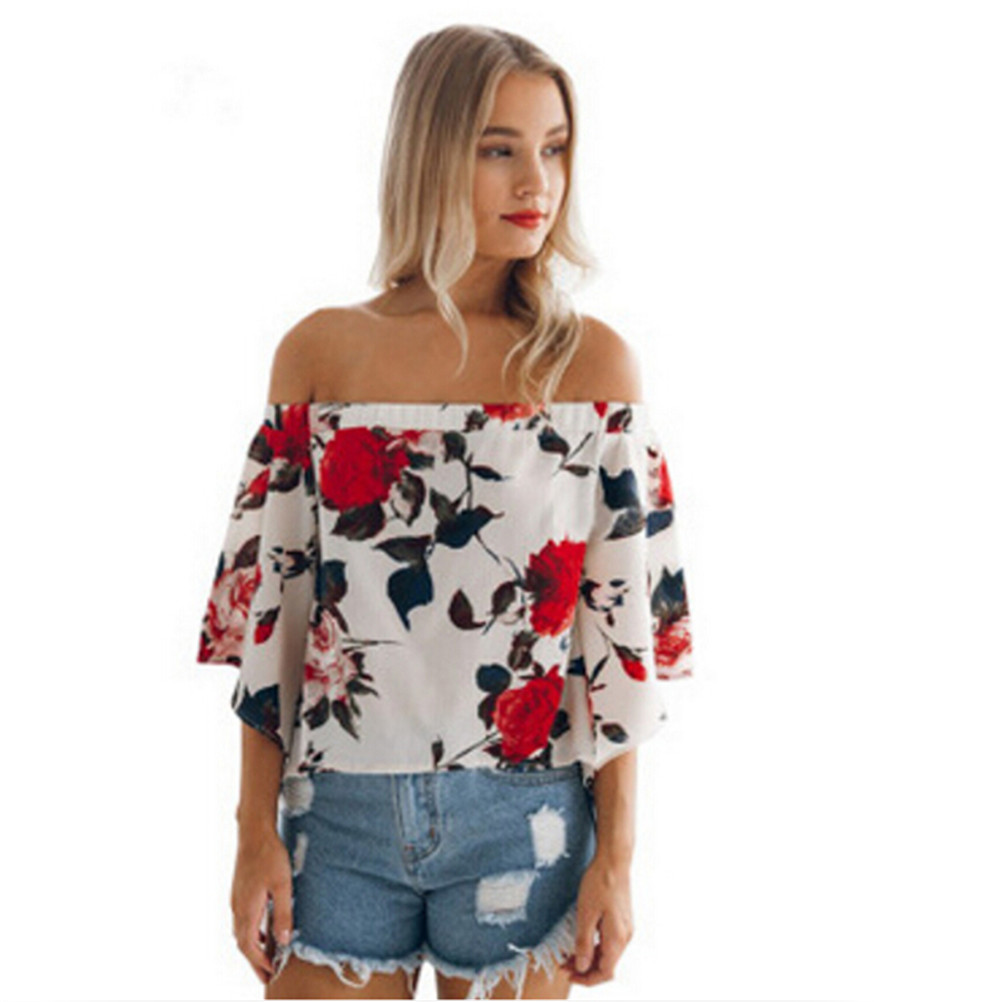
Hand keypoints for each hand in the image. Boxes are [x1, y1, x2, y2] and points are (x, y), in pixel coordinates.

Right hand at [231, 825, 292, 984]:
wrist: (254, 832)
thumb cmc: (270, 855)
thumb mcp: (282, 885)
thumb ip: (282, 914)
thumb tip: (283, 941)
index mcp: (247, 909)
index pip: (248, 946)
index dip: (258, 962)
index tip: (269, 974)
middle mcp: (237, 907)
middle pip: (242, 943)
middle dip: (254, 961)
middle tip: (266, 975)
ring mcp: (236, 899)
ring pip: (240, 932)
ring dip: (252, 947)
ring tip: (266, 958)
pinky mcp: (239, 892)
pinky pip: (242, 920)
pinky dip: (250, 933)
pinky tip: (262, 931)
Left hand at [560, 851, 633, 985]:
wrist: (614, 861)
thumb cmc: (599, 883)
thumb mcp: (586, 914)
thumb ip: (584, 943)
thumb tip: (582, 967)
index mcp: (617, 938)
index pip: (605, 972)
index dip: (586, 979)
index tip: (568, 974)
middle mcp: (626, 937)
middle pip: (607, 965)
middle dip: (585, 969)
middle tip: (563, 964)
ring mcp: (626, 928)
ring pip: (608, 954)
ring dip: (590, 958)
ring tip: (569, 954)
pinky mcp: (622, 920)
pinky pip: (610, 942)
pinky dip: (596, 946)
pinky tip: (582, 940)